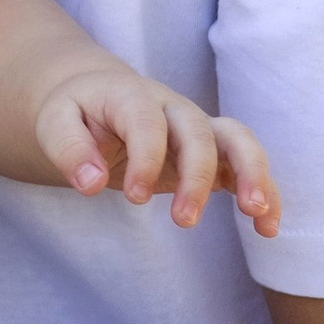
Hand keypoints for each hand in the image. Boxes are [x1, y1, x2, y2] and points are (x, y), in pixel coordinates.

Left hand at [34, 59, 279, 237]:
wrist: (97, 97)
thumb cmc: (76, 112)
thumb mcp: (55, 122)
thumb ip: (68, 148)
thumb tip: (90, 183)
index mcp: (132, 96)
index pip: (147, 122)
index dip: (146, 158)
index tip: (135, 199)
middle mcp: (172, 108)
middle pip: (198, 132)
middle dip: (197, 176)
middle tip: (184, 221)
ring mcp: (197, 129)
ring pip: (238, 140)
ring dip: (252, 174)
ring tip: (257, 214)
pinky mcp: (211, 154)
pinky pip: (245, 166)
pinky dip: (264, 192)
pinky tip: (268, 227)